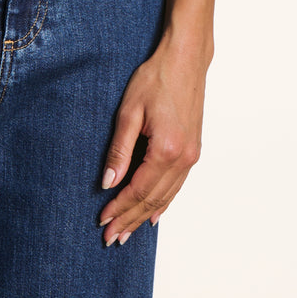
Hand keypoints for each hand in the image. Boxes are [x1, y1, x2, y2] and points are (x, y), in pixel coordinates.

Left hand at [98, 31, 208, 245]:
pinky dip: (164, 202)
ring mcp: (192, 155)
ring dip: (146, 215)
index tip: (103, 221)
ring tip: (128, 231)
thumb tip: (108, 182)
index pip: (138, 190)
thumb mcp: (130, 110)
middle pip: (152, 199)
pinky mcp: (193, 150)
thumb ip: (119, 149)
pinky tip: (155, 213)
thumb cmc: (156, 77)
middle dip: (130, 219)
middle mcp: (183, 158)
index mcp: (166, 150)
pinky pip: (177, 185)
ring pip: (166, 196)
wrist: (186, 59)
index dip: (119, 207)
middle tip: (112, 238)